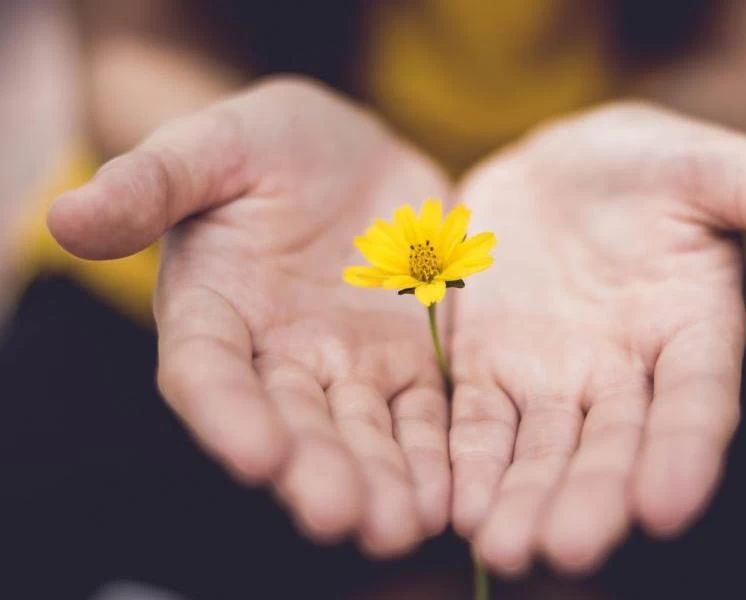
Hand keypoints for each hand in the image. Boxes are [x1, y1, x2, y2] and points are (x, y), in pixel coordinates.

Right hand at [48, 78, 452, 555]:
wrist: (349, 153)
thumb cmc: (265, 145)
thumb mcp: (212, 146)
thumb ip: (152, 183)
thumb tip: (66, 216)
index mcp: (213, 310)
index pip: (208, 372)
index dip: (228, 414)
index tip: (256, 455)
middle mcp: (276, 356)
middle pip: (292, 423)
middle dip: (315, 471)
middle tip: (342, 517)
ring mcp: (347, 365)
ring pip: (362, 433)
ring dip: (380, 481)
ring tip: (400, 526)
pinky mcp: (408, 362)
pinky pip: (423, 415)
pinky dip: (435, 455)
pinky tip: (450, 496)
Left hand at [447, 102, 745, 574]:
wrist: (561, 167)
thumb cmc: (652, 166)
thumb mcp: (718, 169)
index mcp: (693, 330)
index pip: (697, 400)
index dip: (686, 450)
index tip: (668, 506)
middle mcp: (626, 373)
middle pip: (612, 445)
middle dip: (591, 497)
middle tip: (567, 551)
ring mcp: (554, 377)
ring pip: (541, 449)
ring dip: (523, 498)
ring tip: (504, 548)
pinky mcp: (490, 368)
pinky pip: (477, 422)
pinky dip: (467, 461)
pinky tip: (453, 505)